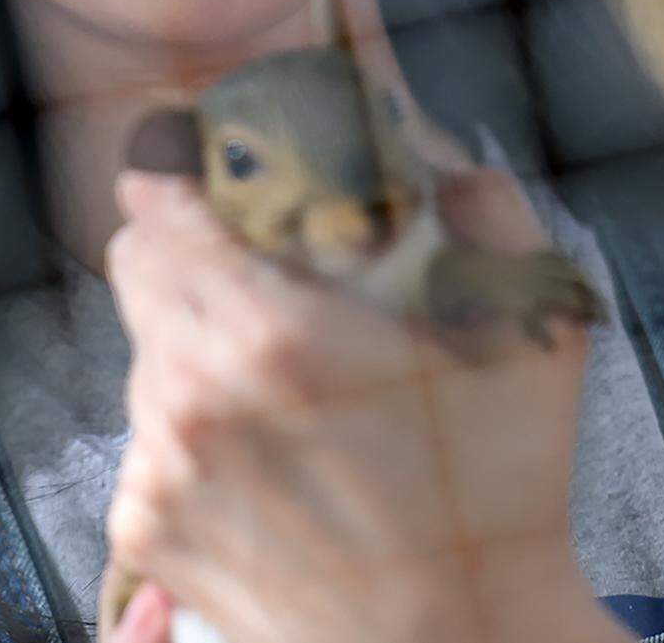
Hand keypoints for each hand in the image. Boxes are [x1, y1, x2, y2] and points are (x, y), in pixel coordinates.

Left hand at [103, 168, 632, 642]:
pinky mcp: (147, 526)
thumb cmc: (498, 497)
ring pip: (141, 350)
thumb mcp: (528, 332)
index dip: (170, 174)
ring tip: (271, 379)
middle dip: (179, 247)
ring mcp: (160, 463)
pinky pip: (142, 435)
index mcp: (272, 330)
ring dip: (187, 340)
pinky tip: (259, 452)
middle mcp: (194, 391)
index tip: (184, 162)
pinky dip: (184, 426)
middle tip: (239, 262)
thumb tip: (422, 138)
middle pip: (135, 265)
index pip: (158, 206)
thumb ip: (480, 208)